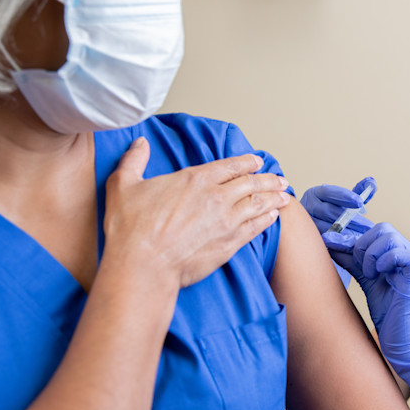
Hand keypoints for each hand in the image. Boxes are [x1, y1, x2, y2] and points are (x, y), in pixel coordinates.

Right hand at [102, 137, 290, 288]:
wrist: (143, 266)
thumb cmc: (130, 229)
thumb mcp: (124, 185)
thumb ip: (134, 161)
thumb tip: (139, 143)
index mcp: (195, 180)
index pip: (229, 166)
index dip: (246, 162)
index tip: (258, 161)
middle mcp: (216, 197)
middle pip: (251, 184)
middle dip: (268, 180)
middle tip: (281, 179)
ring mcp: (226, 221)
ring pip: (258, 204)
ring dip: (274, 198)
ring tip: (285, 195)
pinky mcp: (230, 244)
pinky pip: (255, 228)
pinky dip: (267, 220)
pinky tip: (274, 217)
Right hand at [300, 177, 375, 240]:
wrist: (313, 225)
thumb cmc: (333, 209)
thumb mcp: (344, 199)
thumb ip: (358, 191)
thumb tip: (371, 182)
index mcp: (316, 193)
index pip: (329, 192)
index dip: (345, 196)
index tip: (360, 202)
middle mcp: (308, 206)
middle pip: (328, 211)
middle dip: (350, 219)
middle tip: (368, 226)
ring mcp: (307, 223)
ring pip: (325, 227)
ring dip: (345, 232)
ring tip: (362, 236)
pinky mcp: (309, 237)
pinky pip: (324, 241)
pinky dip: (338, 242)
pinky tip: (352, 246)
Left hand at [324, 223, 409, 405]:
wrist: (404, 340)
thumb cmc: (388, 312)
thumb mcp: (366, 280)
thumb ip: (352, 260)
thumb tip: (329, 241)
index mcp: (398, 253)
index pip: (375, 230)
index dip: (351, 238)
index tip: (330, 244)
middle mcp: (409, 252)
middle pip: (382, 228)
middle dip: (362, 246)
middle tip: (361, 270)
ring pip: (388, 236)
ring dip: (371, 255)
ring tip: (370, 275)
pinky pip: (400, 252)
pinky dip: (383, 261)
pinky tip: (379, 276)